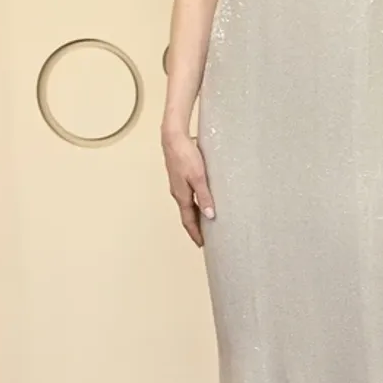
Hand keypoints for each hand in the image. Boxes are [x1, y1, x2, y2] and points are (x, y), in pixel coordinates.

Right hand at [161, 126, 214, 247]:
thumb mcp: (198, 177)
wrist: (173, 138)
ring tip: (205, 223)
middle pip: (187, 215)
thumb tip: (210, 216)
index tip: (202, 244)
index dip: (195, 234)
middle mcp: (178, 193)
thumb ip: (204, 196)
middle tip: (204, 238)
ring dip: (195, 216)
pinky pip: (188, 196)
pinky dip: (195, 204)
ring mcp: (178, 185)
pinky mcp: (180, 177)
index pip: (189, 221)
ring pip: (187, 206)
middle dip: (195, 228)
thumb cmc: (185, 155)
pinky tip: (201, 201)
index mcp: (182, 196)